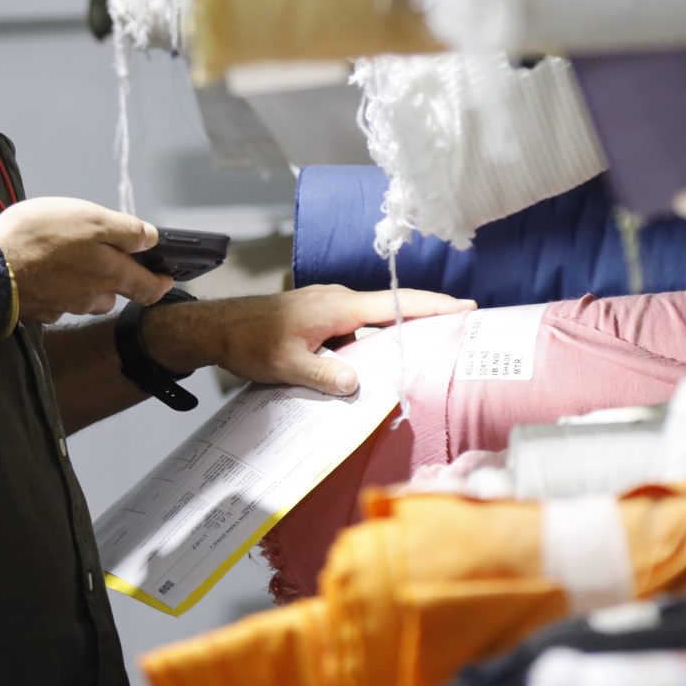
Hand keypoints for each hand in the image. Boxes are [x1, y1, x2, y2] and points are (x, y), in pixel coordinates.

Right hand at [0, 196, 173, 322]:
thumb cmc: (41, 238)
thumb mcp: (91, 220)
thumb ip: (126, 231)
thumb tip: (152, 239)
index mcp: (111, 275)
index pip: (149, 289)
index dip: (161, 283)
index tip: (167, 277)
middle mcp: (91, 298)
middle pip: (115, 293)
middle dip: (117, 278)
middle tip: (106, 256)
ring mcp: (63, 307)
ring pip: (85, 298)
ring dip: (86, 284)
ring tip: (71, 260)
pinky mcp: (37, 309)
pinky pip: (57, 300)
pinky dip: (57, 288)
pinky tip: (44, 271)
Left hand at [199, 283, 473, 397]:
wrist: (217, 327)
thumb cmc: (250, 341)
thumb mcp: (287, 365)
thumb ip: (324, 375)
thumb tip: (358, 384)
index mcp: (339, 307)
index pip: (397, 304)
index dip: (435, 306)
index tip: (467, 306)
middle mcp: (340, 301)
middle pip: (394, 309)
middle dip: (428, 318)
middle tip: (462, 332)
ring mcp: (331, 307)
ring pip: (375, 321)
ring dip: (399, 334)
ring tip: (431, 351)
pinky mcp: (321, 317)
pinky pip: (358, 328)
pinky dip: (375, 342)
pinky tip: (380, 363)